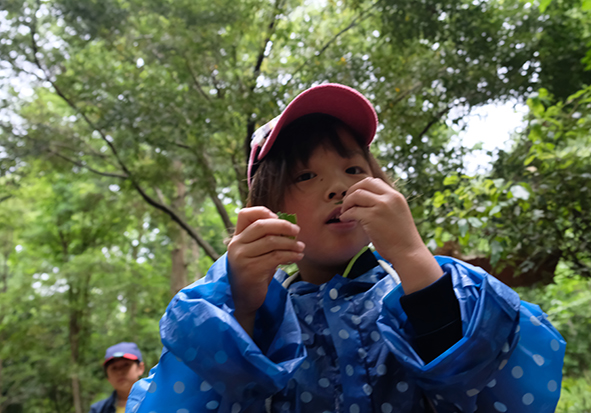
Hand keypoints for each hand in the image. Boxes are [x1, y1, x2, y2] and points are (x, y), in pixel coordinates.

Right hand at [227, 206, 304, 334]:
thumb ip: (265, 239)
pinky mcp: (251, 270)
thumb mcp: (256, 253)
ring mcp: (242, 257)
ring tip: (301, 247)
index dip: (262, 211)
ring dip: (291, 243)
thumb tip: (289, 226)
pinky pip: (276, 257)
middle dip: (283, 226)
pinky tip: (297, 257)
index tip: (277, 216)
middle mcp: (236, 245)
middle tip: (297, 230)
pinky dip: (290, 255)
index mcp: (237, 238)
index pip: (245, 214)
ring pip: (271, 241)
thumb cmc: (253, 273)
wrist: (243, 299)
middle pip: (262, 225)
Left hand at [339, 178, 442, 292]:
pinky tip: (345, 220)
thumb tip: (364, 202)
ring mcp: (381, 206)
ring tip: (345, 213)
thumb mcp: (397, 214)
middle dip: (351, 191)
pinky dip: (345, 215)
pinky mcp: (372, 217)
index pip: (374, 181)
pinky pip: (352, 211)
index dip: (361, 187)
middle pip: (364, 183)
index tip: (355, 197)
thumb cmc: (401, 239)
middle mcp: (389, 198)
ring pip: (356, 195)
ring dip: (346, 203)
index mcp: (396, 196)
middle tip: (346, 203)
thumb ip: (385, 205)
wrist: (408, 252)